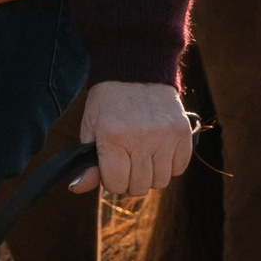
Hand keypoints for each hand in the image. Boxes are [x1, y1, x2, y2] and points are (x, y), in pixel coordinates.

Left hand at [73, 80, 194, 200]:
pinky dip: (170, 165)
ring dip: (151, 174)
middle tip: (127, 161)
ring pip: (161, 181)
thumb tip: (76, 188)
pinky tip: (159, 149)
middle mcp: (141, 138)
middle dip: (131, 180)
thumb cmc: (108, 103)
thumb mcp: (91, 128)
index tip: (112, 167)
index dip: (112, 180)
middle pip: (140, 187)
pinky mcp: (183, 132)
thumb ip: (87, 163)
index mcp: (113, 137)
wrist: (136, 72)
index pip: (116, 184)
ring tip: (143, 154)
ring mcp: (165, 135)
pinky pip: (180, 168)